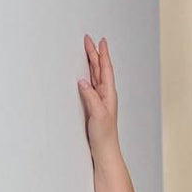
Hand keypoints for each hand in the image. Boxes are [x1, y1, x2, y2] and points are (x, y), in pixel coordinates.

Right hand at [77, 35, 118, 156]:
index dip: (103, 55)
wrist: (105, 151)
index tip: (101, 41)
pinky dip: (87, 75)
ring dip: (92, 63)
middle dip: (95, 54)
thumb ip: (91, 97)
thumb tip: (83, 82)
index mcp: (109, 95)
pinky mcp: (93, 107)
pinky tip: (84, 73)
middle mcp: (105, 96)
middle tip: (88, 40)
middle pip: (100, 69)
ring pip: (95, 76)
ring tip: (87, 50)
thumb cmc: (104, 136)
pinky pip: (91, 85)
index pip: (106, 70)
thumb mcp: (98, 114)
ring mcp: (100, 101)